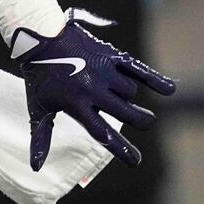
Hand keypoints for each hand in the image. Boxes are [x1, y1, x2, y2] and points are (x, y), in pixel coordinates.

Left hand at [12, 11, 175, 170]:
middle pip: (126, 112)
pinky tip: (169, 89)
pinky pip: (137, 69)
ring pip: (130, 91)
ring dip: (129, 95)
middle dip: (140, 120)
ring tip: (115, 89)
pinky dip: (154, 78)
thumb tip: (35, 167)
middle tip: (145, 122)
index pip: (102, 133)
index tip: (136, 161)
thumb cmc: (39, 76)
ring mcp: (103, 71)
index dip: (121, 149)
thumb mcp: (38, 107)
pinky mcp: (110, 55)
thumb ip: (41, 137)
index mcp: (76, 104)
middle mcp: (92, 89)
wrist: (40, 36)